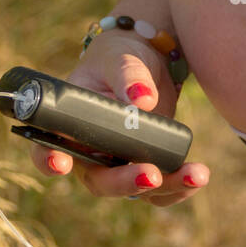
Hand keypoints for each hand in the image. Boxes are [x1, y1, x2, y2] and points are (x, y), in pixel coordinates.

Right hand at [26, 31, 208, 206]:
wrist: (148, 63)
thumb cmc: (121, 56)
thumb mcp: (122, 57)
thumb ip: (128, 75)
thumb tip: (141, 100)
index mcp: (68, 124)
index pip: (47, 148)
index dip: (48, 160)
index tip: (60, 163)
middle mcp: (89, 151)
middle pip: (98, 180)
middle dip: (123, 182)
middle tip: (151, 174)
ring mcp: (118, 163)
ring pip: (134, 190)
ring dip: (164, 188)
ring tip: (195, 173)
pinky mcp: (145, 165)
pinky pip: (160, 189)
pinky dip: (180, 186)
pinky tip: (199, 175)